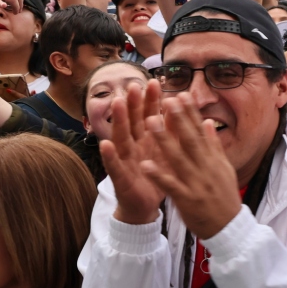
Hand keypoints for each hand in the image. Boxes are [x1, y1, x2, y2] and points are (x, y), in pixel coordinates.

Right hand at [99, 80, 165, 224]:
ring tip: (117, 103)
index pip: (149, 116)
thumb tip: (180, 107)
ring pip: (121, 138)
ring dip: (119, 121)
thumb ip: (170, 131)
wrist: (145, 206)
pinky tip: (106, 145)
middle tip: (134, 85)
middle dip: (133, 104)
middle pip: (133, 121)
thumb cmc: (156, 175)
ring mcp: (124, 160)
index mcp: (147, 139)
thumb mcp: (166, 151)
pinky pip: (114, 166)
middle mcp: (133, 146)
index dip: (151, 100)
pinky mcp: (119, 178)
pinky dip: (110, 156)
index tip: (155, 82)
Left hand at [138, 92, 241, 239]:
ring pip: (178, 158)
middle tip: (166, 99)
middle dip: (178, 119)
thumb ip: (214, 146)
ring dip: (164, 139)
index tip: (181, 95)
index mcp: (213, 160)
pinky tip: (145, 165)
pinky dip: (159, 175)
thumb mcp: (224, 169)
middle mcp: (206, 168)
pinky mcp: (188, 200)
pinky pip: (171, 185)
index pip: (201, 132)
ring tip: (150, 121)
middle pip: (190, 140)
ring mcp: (197, 183)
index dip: (190, 113)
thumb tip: (207, 123)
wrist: (230, 228)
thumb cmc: (224, 198)